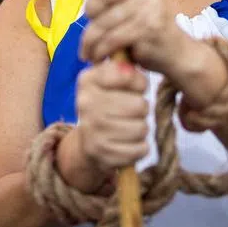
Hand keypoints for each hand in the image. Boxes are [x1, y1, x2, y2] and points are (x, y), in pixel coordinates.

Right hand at [72, 59, 149, 174]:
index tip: (131, 89)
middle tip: (132, 112)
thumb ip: (128, 71)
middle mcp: (86, 104)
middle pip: (140, 105)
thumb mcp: (113, 81)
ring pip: (142, 128)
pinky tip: (127, 144)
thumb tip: (137, 78)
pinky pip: (140, 149)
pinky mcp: (103, 155)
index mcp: (88, 80)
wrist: (88, 142)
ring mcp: (92, 131)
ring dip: (141, 128)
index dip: (138, 83)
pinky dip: (140, 148)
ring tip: (128, 127)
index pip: (127, 76)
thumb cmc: (108, 105)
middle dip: (142, 109)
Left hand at [78, 0, 178, 73]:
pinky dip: (99, 51)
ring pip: (102, 21)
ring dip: (90, 41)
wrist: (172, 51)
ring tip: (88, 49)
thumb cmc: (143, 21)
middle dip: (91, 13)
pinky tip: (97, 56)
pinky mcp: (148, 28)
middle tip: (94, 25)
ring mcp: (150, 5)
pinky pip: (111, 38)